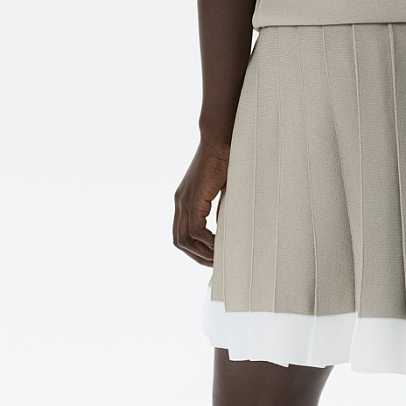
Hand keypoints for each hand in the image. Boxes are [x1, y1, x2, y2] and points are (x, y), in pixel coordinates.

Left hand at [172, 137, 230, 265]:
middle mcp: (180, 202)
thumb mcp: (222, 190)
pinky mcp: (192, 199)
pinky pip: (195, 231)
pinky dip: (207, 242)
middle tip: (214, 265)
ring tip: (219, 259)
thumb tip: (226, 228)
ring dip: (202, 253)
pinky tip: (220, 245)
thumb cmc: (226, 160)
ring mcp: (183, 201)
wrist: (220, 140)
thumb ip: (219, 208)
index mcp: (184, 200)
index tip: (211, 257)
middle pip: (179, 241)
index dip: (194, 249)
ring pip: (184, 239)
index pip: (181, 234)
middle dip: (196, 256)